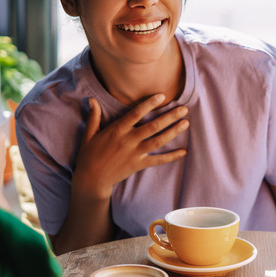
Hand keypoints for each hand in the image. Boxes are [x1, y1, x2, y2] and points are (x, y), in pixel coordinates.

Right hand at [72, 94, 188, 199]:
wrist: (91, 180)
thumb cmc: (90, 154)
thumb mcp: (89, 134)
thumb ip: (94, 116)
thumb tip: (91, 99)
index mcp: (116, 130)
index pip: (135, 114)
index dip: (149, 104)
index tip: (162, 96)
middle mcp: (128, 140)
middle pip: (153, 126)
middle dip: (169, 117)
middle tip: (184, 109)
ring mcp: (135, 153)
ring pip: (158, 141)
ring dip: (173, 132)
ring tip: (186, 123)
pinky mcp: (138, 165)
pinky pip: (158, 160)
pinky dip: (172, 156)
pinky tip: (184, 151)